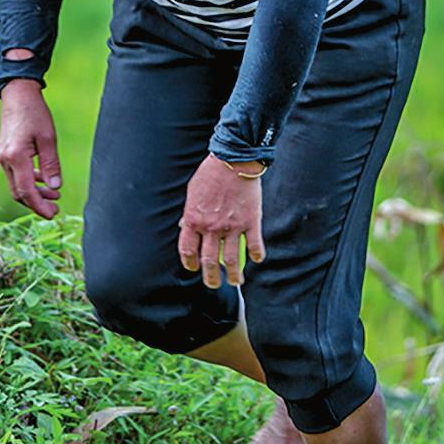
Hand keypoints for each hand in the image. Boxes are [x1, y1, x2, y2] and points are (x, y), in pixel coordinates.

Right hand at [0, 81, 61, 218]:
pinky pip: (15, 174)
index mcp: (16, 157)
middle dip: (37, 204)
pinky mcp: (5, 153)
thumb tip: (55, 188)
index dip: (39, 206)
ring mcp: (2, 157)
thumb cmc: (35, 112)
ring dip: (34, 193)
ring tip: (54, 195)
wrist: (18, 94)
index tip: (53, 214)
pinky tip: (43, 180)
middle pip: (19, 192)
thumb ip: (51, 165)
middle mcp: (5, 160)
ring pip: (16, 185)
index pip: (26, 191)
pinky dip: (28, 181)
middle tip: (55, 209)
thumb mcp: (48, 138)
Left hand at [178, 155, 265, 288]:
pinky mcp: (251, 221)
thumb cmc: (211, 173)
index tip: (194, 268)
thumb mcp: (192, 192)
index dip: (190, 264)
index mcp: (194, 219)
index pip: (187, 251)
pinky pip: (254, 246)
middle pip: (209, 261)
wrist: (234, 159)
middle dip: (211, 277)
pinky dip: (257, 256)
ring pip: (231, 260)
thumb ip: (190, 213)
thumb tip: (185, 228)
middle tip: (214, 284)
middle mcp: (211, 227)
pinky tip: (257, 260)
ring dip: (234, 276)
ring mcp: (232, 226)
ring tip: (236, 282)